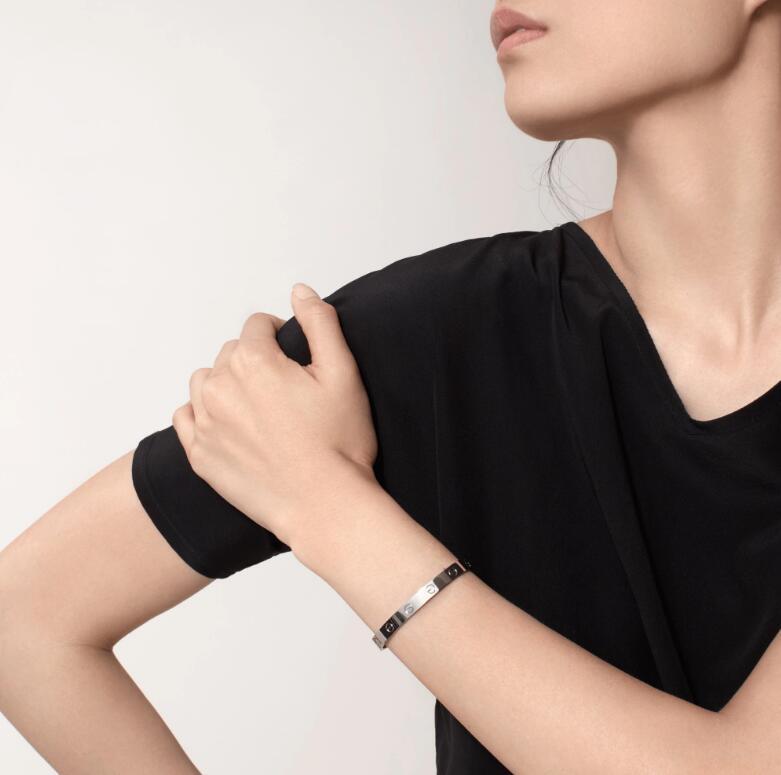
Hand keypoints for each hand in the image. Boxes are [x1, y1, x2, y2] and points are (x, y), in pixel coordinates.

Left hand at [171, 282, 378, 549]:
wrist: (324, 506)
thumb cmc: (339, 442)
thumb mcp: (343, 373)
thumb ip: (321, 323)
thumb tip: (299, 291)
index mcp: (254, 361)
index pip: (257, 325)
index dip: (279, 336)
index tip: (294, 359)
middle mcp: (220, 387)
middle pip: (232, 352)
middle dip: (255, 361)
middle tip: (285, 391)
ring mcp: (205, 423)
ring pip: (207, 381)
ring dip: (227, 384)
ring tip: (259, 408)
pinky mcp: (199, 455)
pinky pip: (187, 417)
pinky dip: (205, 414)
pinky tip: (232, 427)